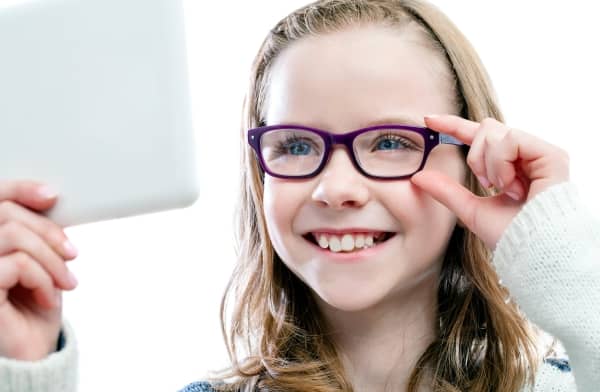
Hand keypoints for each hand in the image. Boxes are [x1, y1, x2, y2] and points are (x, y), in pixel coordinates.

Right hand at [0, 181, 77, 360]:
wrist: (28, 354)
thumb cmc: (29, 308)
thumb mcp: (37, 261)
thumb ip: (32, 231)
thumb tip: (48, 196)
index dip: (20, 189)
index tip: (52, 195)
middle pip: (4, 212)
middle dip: (48, 232)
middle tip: (71, 255)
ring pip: (12, 235)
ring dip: (49, 258)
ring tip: (65, 282)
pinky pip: (15, 263)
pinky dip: (42, 278)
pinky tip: (48, 298)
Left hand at [411, 115, 569, 249]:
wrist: (534, 253)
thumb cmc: (510, 236)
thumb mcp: (470, 210)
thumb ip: (447, 191)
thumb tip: (417, 177)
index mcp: (509, 166)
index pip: (479, 136)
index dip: (454, 125)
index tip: (428, 120)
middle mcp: (526, 156)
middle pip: (486, 128)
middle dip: (475, 156)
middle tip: (487, 185)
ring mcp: (540, 154)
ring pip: (495, 132)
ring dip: (488, 164)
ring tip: (503, 189)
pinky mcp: (552, 155)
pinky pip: (512, 139)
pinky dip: (501, 162)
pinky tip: (512, 186)